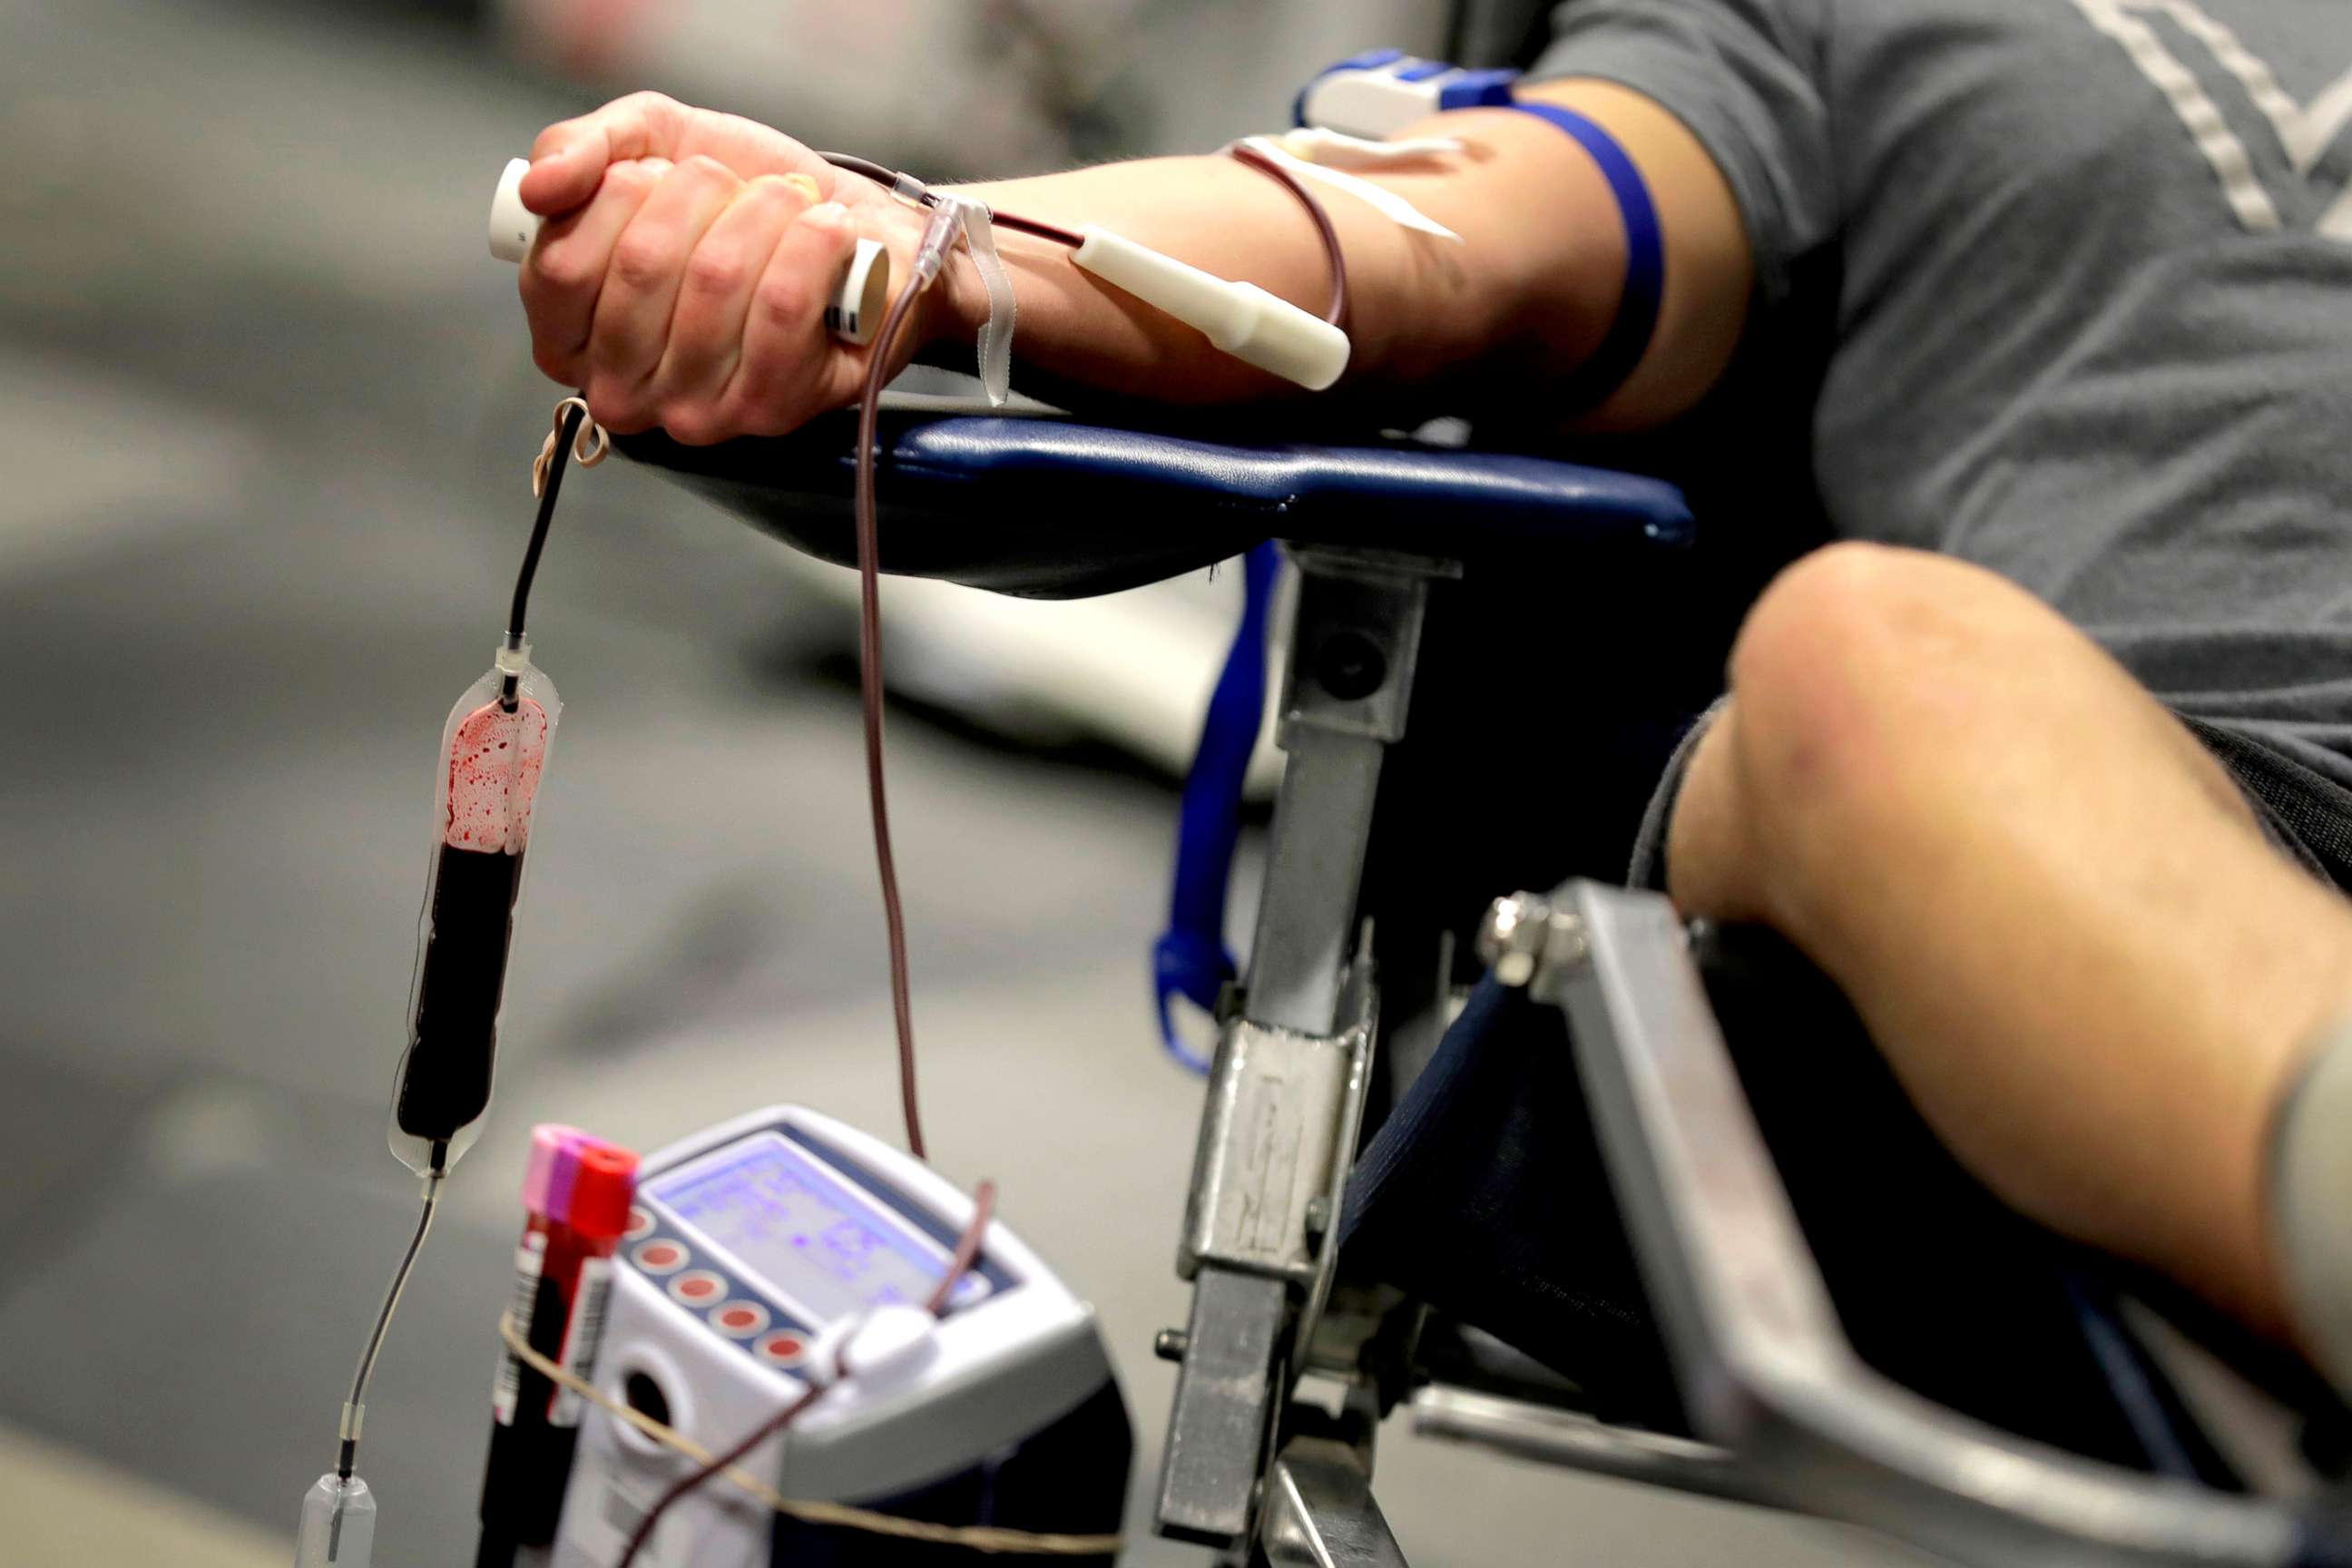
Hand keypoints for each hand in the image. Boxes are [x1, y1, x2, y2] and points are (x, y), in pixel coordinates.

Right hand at [515, 92, 944, 443]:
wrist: (854, 228)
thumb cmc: (739, 202)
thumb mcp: (646, 147)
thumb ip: (578, 151)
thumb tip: (538, 188)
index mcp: (569, 337)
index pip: (560, 265)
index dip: (619, 194)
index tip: (662, 176)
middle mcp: (623, 390)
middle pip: (641, 264)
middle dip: (701, 191)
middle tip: (735, 188)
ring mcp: (696, 411)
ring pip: (717, 276)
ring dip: (766, 209)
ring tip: (789, 204)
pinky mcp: (772, 409)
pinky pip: (782, 306)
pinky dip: (813, 242)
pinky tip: (827, 230)